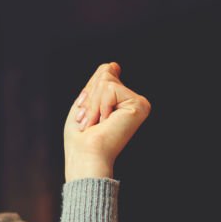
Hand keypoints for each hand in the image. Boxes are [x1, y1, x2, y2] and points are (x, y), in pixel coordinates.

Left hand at [63, 62, 150, 181]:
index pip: (103, 75)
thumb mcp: (85, 103)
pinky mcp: (140, 105)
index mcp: (119, 101)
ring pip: (106, 81)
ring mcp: (138, 103)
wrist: (86, 156)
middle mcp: (132, 101)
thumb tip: (113, 65)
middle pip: (104, 75)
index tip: (88, 118)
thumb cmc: (81, 138)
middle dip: (90, 98)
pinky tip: (105, 122)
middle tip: (91, 122)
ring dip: (93, 104)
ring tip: (97, 123)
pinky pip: (110, 89)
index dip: (88, 93)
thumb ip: (98, 83)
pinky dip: (99, 106)